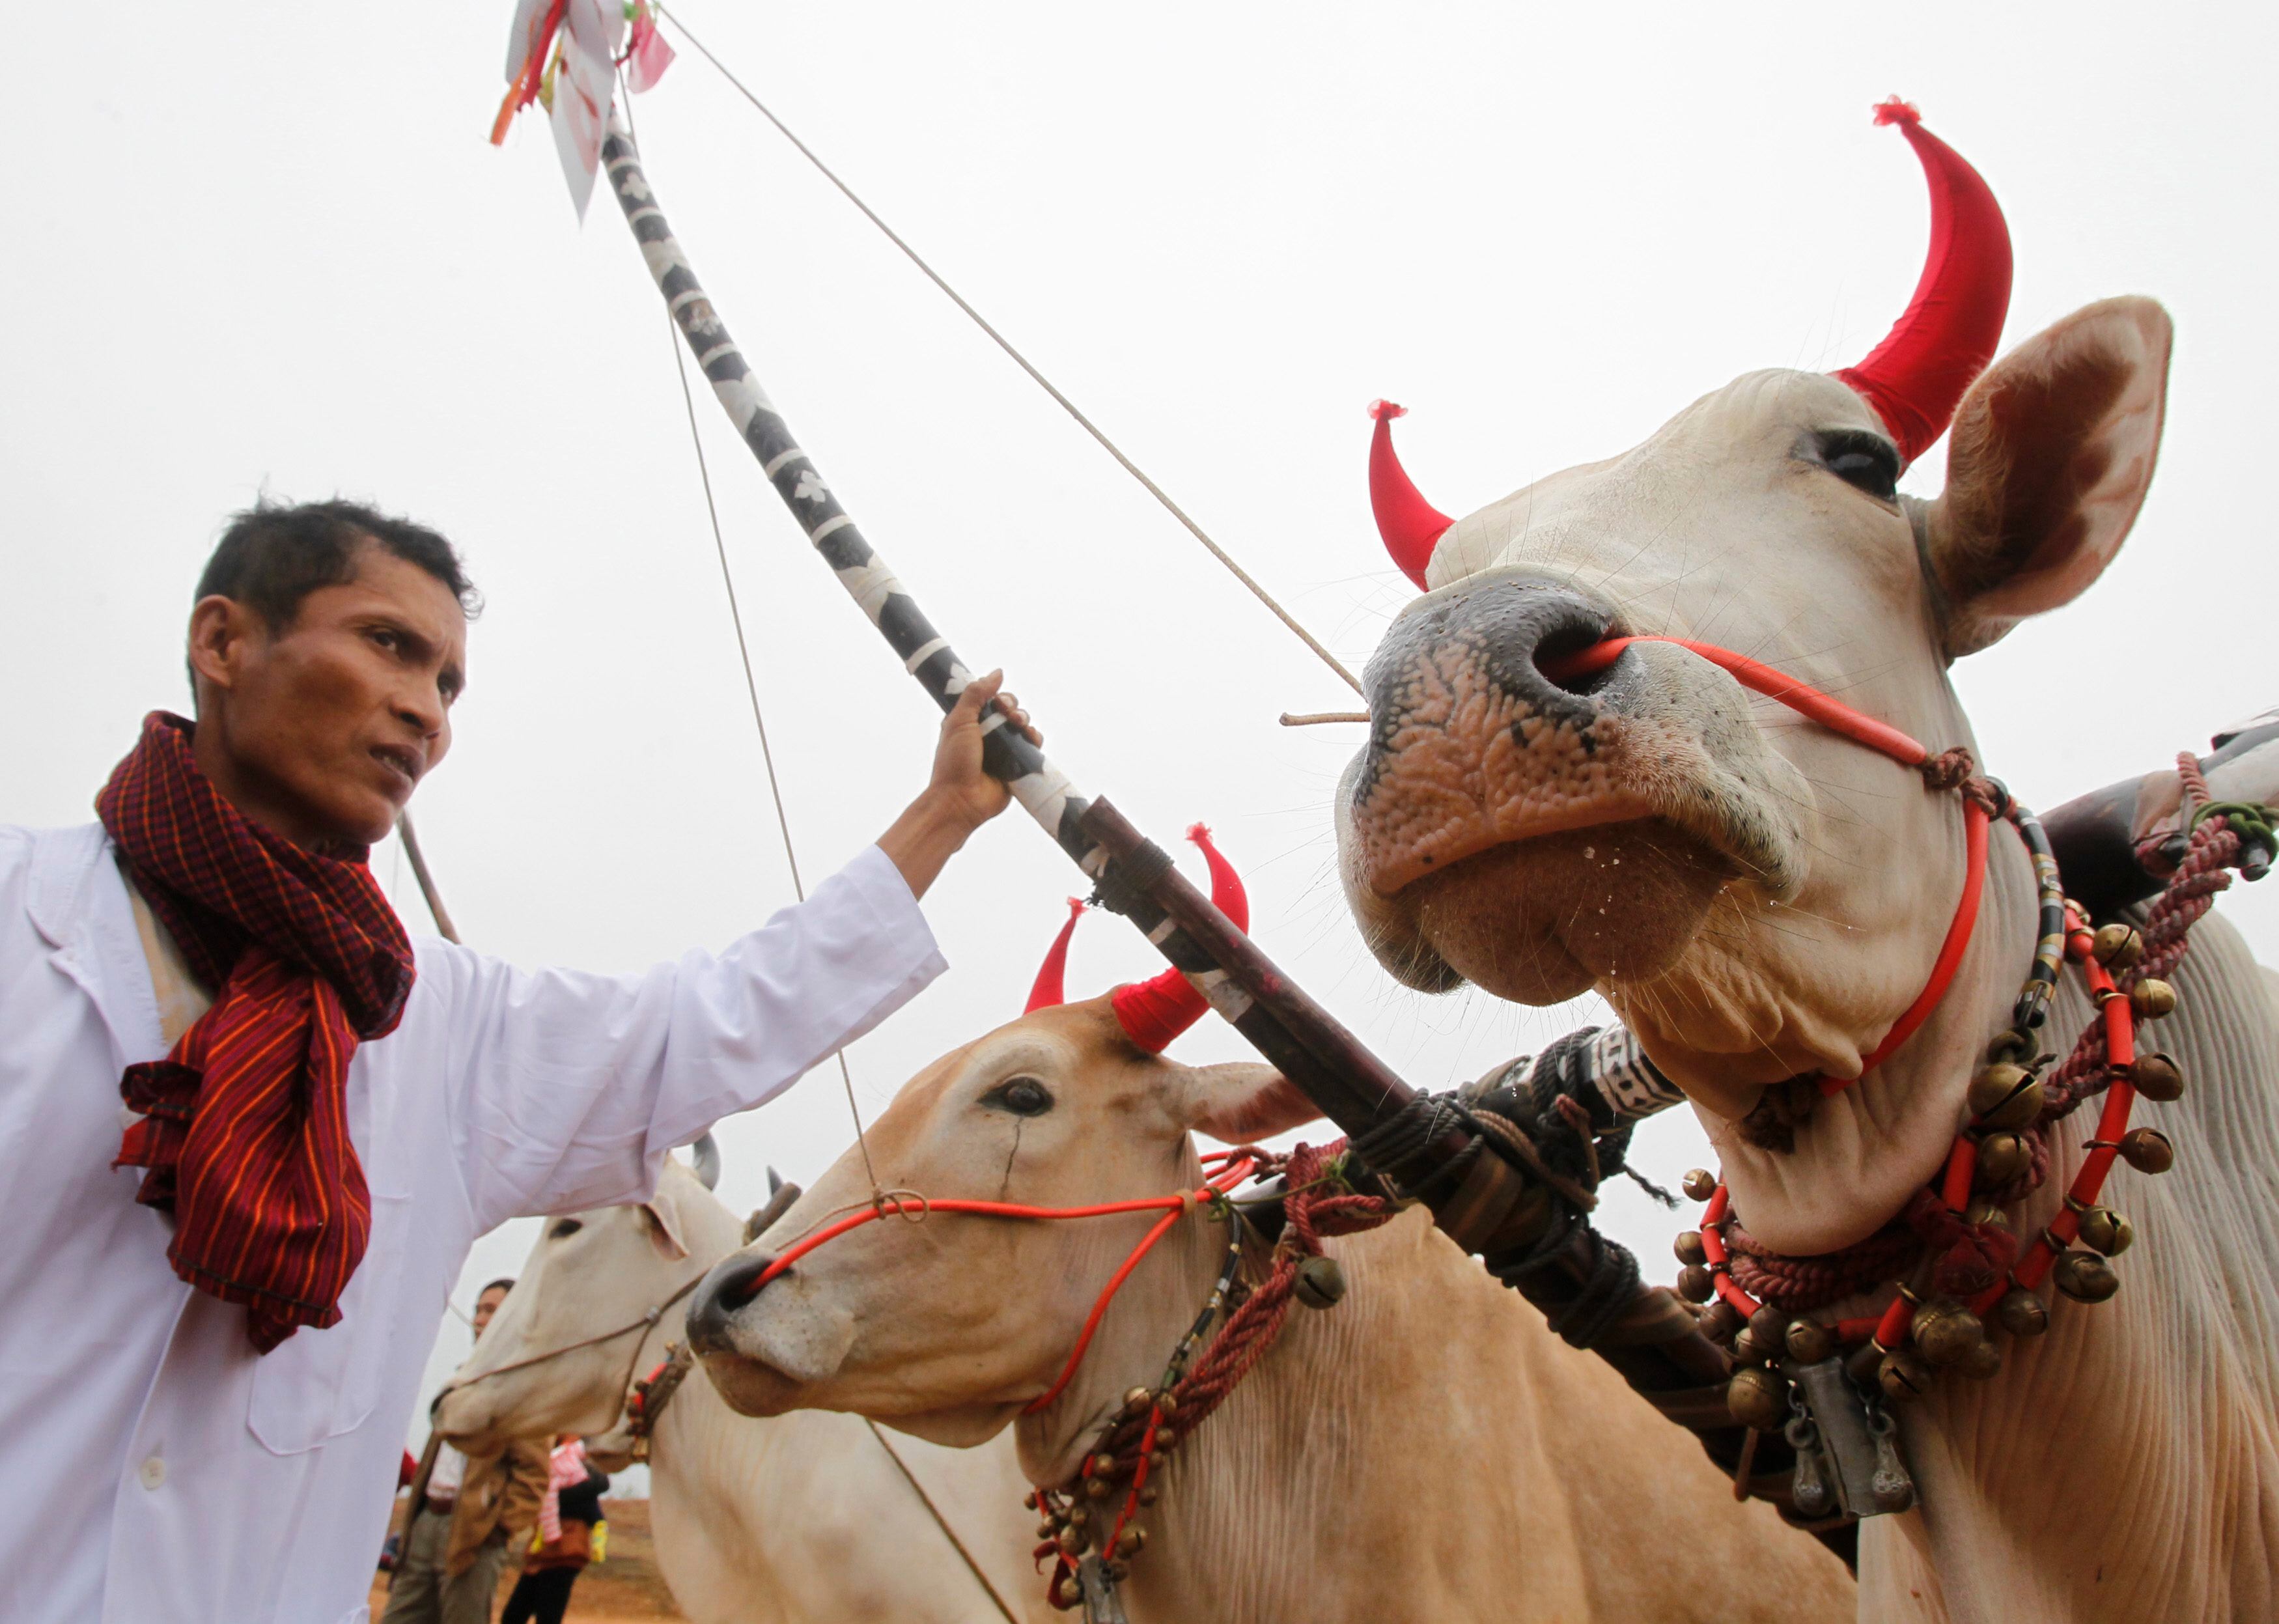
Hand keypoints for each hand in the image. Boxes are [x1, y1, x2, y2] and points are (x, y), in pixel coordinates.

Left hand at [877, 670, 1042, 898]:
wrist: (961, 800)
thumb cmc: (954, 762)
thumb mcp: (959, 721)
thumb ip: (976, 694)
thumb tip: (997, 672)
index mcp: (970, 721)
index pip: (990, 699)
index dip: (998, 696)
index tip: (998, 701)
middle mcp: (987, 734)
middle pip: (1010, 710)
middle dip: (1014, 708)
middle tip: (1009, 716)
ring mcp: (1002, 750)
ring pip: (1023, 727)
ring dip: (1025, 722)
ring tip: (1020, 729)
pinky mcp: (1016, 766)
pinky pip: (1032, 747)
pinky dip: (1035, 740)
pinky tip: (1032, 740)